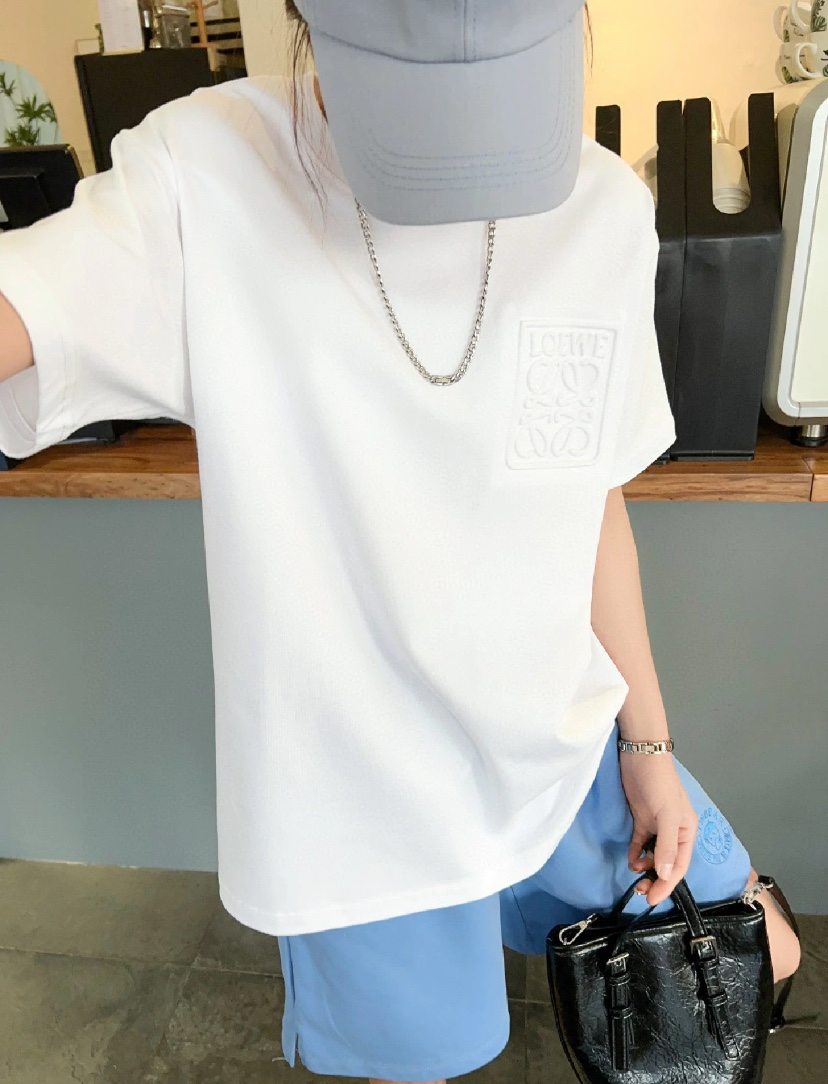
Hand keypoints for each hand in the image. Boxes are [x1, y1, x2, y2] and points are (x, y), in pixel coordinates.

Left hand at [619, 751, 698, 906]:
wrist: (640, 755)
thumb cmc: (659, 783)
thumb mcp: (666, 815)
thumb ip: (667, 845)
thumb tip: (667, 875)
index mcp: (687, 831)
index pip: (679, 866)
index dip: (667, 885)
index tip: (653, 899)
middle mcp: (674, 831)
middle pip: (667, 863)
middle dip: (656, 879)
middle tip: (640, 892)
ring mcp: (656, 825)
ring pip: (653, 855)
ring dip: (645, 867)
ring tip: (634, 875)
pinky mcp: (641, 818)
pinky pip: (640, 843)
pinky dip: (636, 854)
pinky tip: (630, 861)